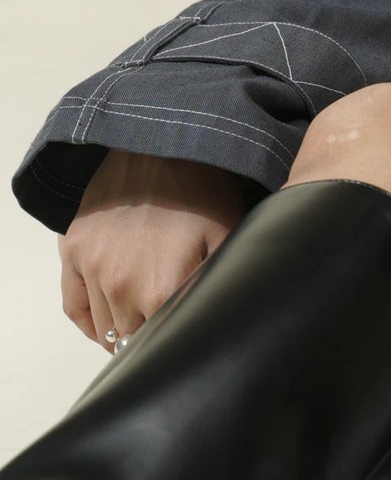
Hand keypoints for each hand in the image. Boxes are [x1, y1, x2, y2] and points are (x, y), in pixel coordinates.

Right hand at [59, 150, 251, 351]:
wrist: (159, 140)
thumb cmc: (202, 187)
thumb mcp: (228, 234)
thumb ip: (219, 284)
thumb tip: (222, 320)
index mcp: (164, 291)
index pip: (164, 339)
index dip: (178, 337)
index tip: (187, 332)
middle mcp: (122, 289)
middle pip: (134, 337)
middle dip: (152, 334)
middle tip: (169, 322)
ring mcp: (93, 270)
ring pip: (105, 327)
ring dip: (123, 331)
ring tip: (143, 325)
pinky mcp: (74, 251)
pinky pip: (74, 306)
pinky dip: (89, 322)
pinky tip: (106, 326)